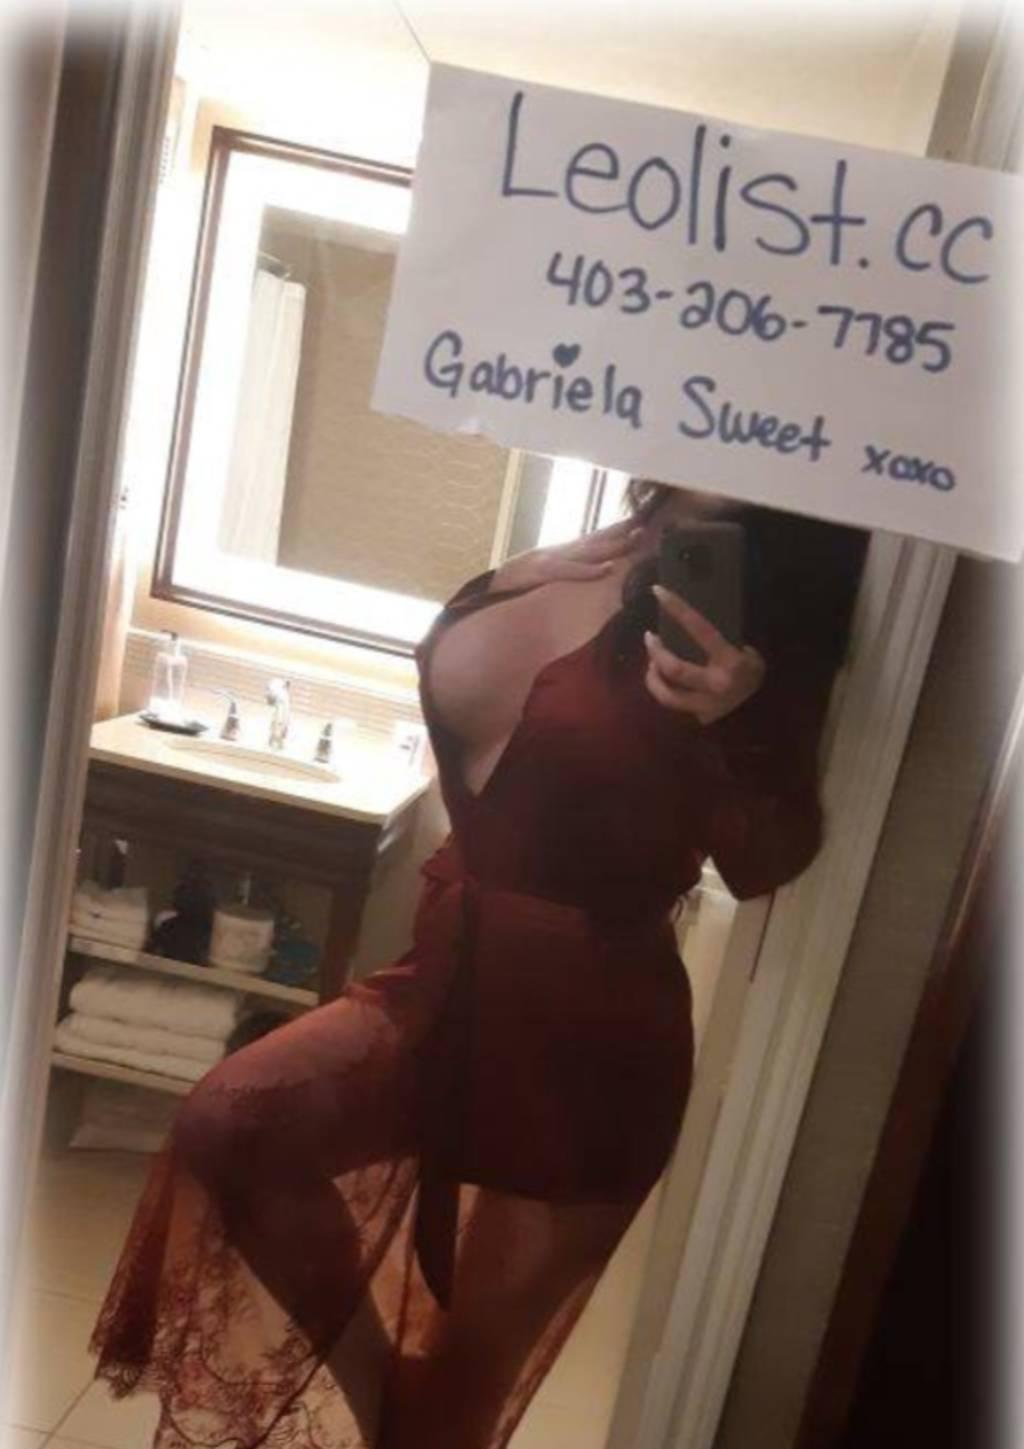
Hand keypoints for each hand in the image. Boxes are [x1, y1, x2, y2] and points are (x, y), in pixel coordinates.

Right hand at [491, 518, 643, 592]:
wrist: (499, 583)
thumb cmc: (532, 581)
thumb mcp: (561, 571)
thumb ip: (583, 568)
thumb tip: (608, 567)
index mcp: (574, 550)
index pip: (605, 534)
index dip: (628, 526)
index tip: (652, 517)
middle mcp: (568, 549)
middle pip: (604, 536)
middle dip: (629, 528)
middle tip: (655, 520)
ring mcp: (556, 557)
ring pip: (592, 549)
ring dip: (616, 542)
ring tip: (639, 535)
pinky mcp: (544, 571)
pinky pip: (571, 571)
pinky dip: (590, 570)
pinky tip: (607, 569)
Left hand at [644, 584, 764, 724]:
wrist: (763, 709)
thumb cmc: (752, 674)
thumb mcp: (750, 653)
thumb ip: (726, 640)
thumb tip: (695, 625)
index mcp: (730, 661)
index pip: (699, 629)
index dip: (678, 609)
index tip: (658, 592)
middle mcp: (716, 684)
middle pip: (674, 668)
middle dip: (656, 652)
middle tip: (650, 638)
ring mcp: (706, 704)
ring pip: (666, 693)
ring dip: (652, 676)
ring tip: (651, 663)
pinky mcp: (699, 716)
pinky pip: (670, 704)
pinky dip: (659, 690)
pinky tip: (658, 680)